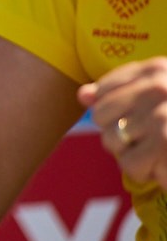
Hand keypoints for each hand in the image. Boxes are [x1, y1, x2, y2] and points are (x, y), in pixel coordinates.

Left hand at [81, 58, 166, 188]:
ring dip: (130, 154)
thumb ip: (122, 90)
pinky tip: (162, 166)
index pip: (103, 91)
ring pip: (112, 142)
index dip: (110, 111)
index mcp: (157, 69)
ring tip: (157, 152)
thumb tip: (82, 96)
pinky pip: (131, 165)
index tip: (134, 118)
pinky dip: (145, 172)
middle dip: (117, 132)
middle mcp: (158, 87)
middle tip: (146, 139)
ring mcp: (163, 118)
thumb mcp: (161, 91)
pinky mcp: (165, 145)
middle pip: (101, 116)